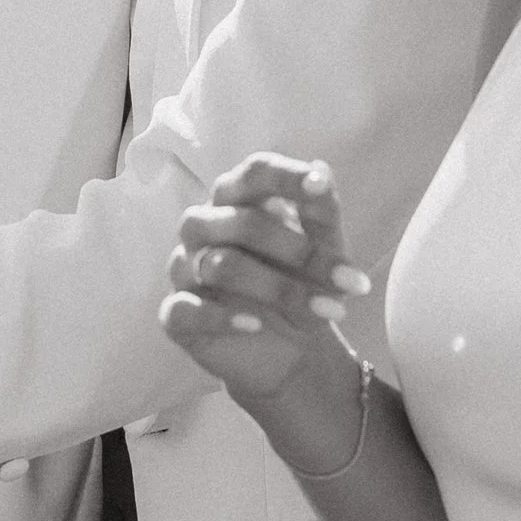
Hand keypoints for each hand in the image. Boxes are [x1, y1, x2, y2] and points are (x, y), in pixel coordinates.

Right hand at [158, 152, 371, 468]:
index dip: (286, 177)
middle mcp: (204, 226)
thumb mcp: (323, 248)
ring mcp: (184, 269)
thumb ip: (320, 212)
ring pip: (219, 266)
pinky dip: (221, 317)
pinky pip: (185, 309)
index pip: (255, 174)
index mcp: (238, 199)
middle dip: (297, 251)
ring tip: (326, 311)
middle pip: (242, 223)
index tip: (320, 188)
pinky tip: (255, 325)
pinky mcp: (176, 314)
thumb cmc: (302, 282)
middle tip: (344, 280)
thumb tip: (322, 170)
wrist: (292, 349)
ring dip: (278, 289)